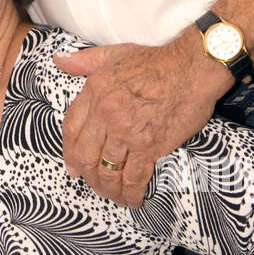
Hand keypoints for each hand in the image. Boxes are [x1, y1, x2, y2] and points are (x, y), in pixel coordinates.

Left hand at [54, 31, 230, 204]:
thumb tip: (60, 60)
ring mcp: (126, 131)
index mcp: (95, 92)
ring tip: (113, 195)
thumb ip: (84, 61)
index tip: (73, 166)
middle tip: (93, 184)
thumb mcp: (114, 54)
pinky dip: (130, 193)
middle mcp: (106, 113)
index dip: (69, 152)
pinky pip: (133, 177)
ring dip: (108, 188)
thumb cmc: (158, 60)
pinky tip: (131, 200)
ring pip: (108, 170)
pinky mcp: (148, 146)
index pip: (71, 129)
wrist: (193, 67)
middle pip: (86, 155)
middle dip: (88, 175)